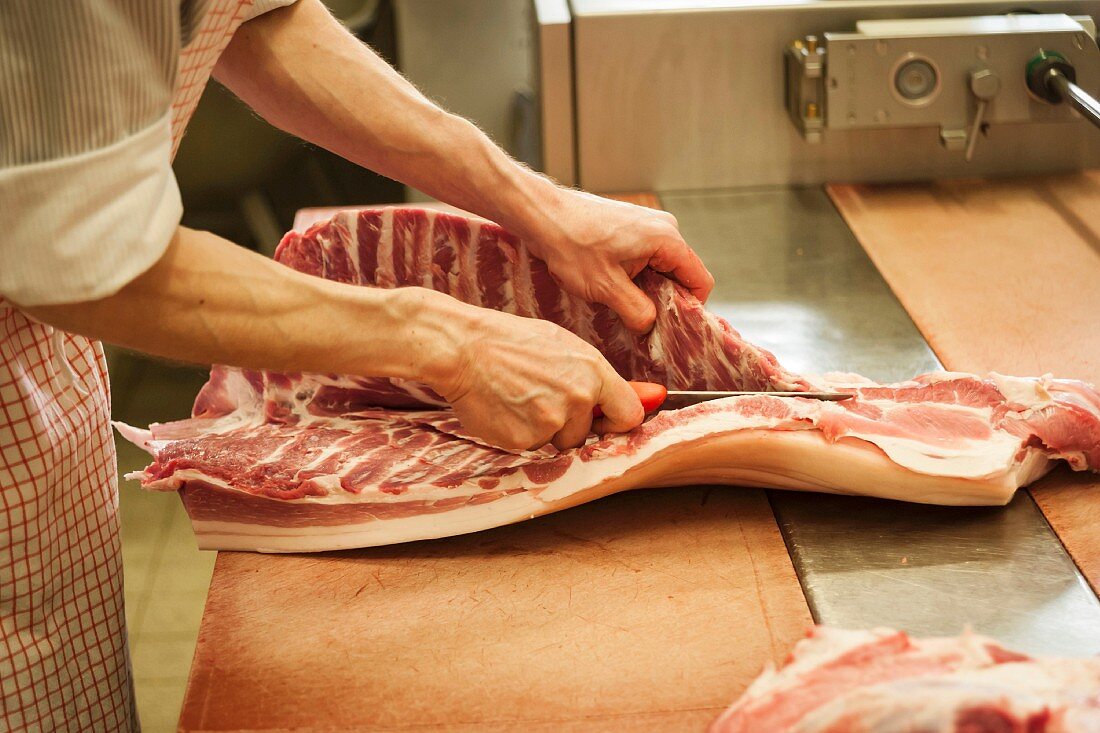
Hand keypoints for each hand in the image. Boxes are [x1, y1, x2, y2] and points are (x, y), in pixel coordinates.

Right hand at [430, 305, 644, 450]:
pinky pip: (530, 446)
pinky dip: (517, 433)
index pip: (630, 414)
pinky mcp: (523, 440)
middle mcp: (578, 399)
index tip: (605, 421)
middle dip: (569, 423)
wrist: (463, 348)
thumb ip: (600, 377)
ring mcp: (550, 422)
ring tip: (518, 397)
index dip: (617, 421)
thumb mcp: (563, 345)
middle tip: (539, 395)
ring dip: (542, 429)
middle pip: (586, 433)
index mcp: (593, 371)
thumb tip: (649, 397)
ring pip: (557, 441)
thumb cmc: (511, 341)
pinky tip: (503, 407)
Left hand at [523, 190, 714, 332]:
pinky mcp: (631, 228)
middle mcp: (664, 228)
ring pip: (662, 268)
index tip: (667, 327)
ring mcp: (648, 225)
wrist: (542, 216)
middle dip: (664, 300)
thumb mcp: (606, 288)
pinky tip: (612, 285)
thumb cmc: (571, 245)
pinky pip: (646, 258)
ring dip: (646, 289)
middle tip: (639, 319)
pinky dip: (635, 276)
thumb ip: (637, 311)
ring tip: (619, 300)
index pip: (700, 281)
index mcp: (667, 239)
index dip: (689, 308)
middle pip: (682, 275)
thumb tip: (650, 327)